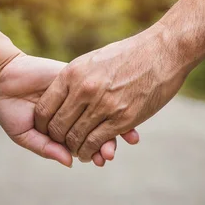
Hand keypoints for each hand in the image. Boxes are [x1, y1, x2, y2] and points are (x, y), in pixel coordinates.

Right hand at [0, 54, 138, 167]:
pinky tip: (118, 105)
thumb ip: (46, 148)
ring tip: (122, 137)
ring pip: (101, 110)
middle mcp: (74, 114)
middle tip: (110, 152)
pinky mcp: (76, 78)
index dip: (95, 152)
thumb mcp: (24, 135)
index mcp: (64, 130)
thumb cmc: (9, 109)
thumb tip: (70, 162)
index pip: (85, 143)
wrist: (0, 78)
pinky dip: (108, 97)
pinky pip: (96, 88)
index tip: (102, 160)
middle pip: (98, 129)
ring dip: (113, 123)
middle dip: (107, 142)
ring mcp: (77, 96)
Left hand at [34, 25, 188, 161]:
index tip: (47, 130)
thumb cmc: (129, 54)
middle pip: (58, 126)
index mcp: (72, 74)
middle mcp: (84, 90)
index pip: (44, 108)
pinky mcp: (122, 118)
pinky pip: (96, 142)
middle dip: (56, 140)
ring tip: (77, 152)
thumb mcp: (93, 60)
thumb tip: (62, 95)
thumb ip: (76, 78)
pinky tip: (92, 153)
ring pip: (76, 138)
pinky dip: (90, 151)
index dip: (42, 124)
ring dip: (74, 149)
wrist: (163, 51)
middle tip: (61, 145)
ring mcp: (103, 105)